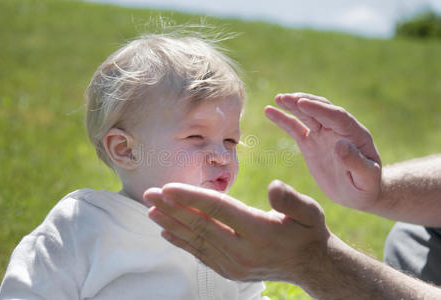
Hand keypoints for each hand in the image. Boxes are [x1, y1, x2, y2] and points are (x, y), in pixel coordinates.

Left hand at [144, 180, 330, 283]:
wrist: (310, 265)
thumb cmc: (307, 231)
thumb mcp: (310, 211)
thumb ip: (291, 200)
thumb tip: (273, 188)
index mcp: (260, 231)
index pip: (218, 210)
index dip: (191, 197)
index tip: (168, 187)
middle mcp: (243, 251)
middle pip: (201, 225)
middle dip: (172, 208)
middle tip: (149, 194)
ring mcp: (234, 264)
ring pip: (197, 240)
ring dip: (172, 224)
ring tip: (151, 210)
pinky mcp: (229, 270)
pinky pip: (200, 254)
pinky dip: (182, 242)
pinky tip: (167, 231)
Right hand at [265, 93, 381, 210]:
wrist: (356, 193)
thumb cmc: (366, 186)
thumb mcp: (366, 178)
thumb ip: (356, 162)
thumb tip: (341, 146)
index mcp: (355, 134)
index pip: (337, 116)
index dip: (320, 109)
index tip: (303, 104)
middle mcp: (338, 129)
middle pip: (320, 110)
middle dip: (303, 102)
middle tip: (285, 98)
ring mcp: (323, 134)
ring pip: (306, 115)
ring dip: (292, 105)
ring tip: (277, 99)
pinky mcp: (310, 142)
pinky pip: (295, 128)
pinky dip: (283, 119)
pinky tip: (269, 111)